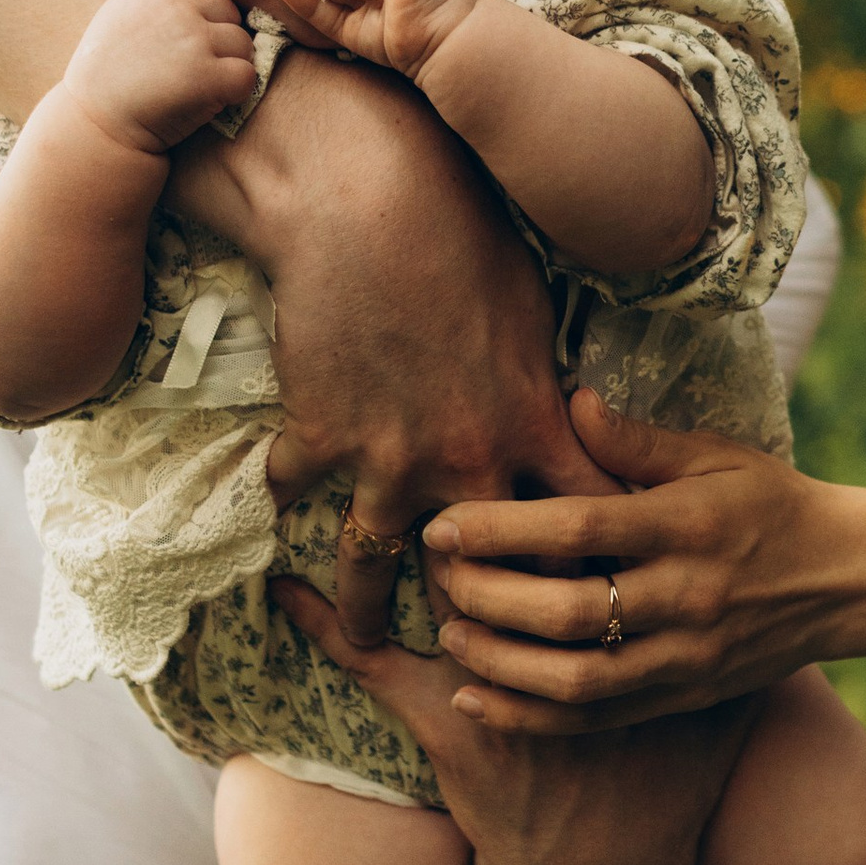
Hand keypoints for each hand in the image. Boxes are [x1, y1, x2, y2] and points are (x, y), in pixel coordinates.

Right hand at [60, 0, 258, 155]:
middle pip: (228, 10)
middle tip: (197, 67)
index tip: (189, 37)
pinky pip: (247, 75)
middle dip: (220, 38)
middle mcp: (176, 8)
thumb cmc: (106, 77)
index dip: (204, 10)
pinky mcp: (208, 76)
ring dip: (230, 65)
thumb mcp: (120, 18)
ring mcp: (194, 40)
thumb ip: (158, 0)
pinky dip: (236, 91)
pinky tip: (211, 101)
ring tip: (201, 85)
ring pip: (243, 43)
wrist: (96, 124)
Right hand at [172, 59, 608, 646]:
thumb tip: (576, 417)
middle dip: (487, 626)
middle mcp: (463, 460)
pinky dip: (284, 500)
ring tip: (366, 639)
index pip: (577, 529)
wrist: (370, 202)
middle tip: (490, 662)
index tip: (590, 612)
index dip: (587, 576)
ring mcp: (384, 456)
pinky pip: (294, 487)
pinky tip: (274, 523)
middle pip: (484, 574)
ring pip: (375, 564)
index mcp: (532, 427)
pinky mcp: (317, 433)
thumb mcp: (532, 312)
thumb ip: (546, 384)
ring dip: (369, 607)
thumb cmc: (466, 235)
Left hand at [420, 392, 862, 731]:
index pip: (579, 530)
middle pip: (569, 611)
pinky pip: (596, 719)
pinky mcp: (683, 696)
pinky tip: (478, 701)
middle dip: (488, 597)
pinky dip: (530, 716)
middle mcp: (686, 596)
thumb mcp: (717, 455)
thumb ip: (637, 439)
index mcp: (687, 524)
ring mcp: (686, 656)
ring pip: (577, 679)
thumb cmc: (772, 503)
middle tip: (437, 578)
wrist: (848, 580)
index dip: (502, 529)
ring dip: (500, 664)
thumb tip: (567, 401)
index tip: (443, 522)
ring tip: (452, 637)